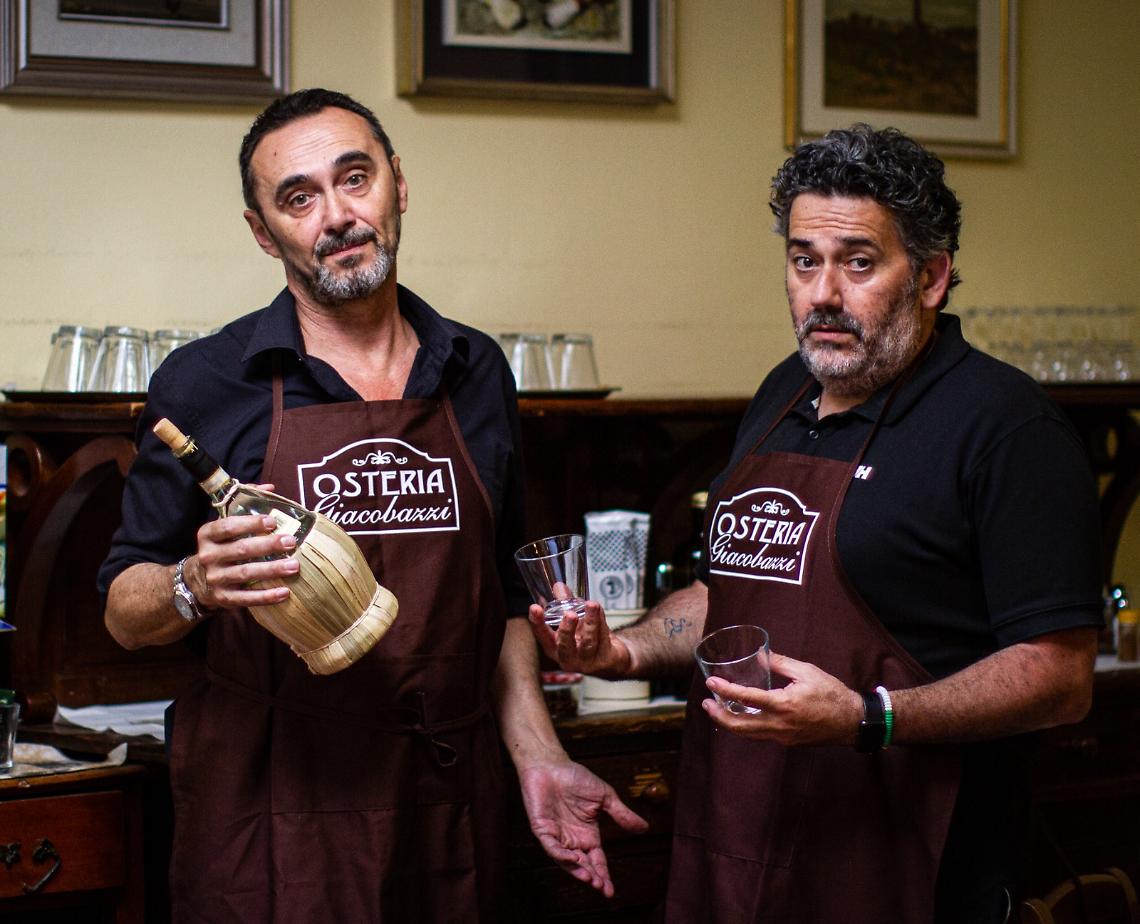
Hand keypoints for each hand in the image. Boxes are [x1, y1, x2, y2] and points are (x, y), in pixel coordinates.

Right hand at [189, 510, 299, 610]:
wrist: (197, 580)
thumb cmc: (222, 545)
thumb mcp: (225, 525)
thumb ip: (245, 504)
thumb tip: (271, 489)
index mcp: (207, 534)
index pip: (227, 527)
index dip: (250, 524)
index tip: (272, 522)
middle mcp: (208, 556)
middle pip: (240, 550)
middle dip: (267, 546)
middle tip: (290, 542)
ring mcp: (214, 578)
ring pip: (245, 574)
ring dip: (271, 570)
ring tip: (294, 566)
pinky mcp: (222, 598)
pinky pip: (245, 598)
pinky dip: (266, 597)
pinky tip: (284, 593)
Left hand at [518, 758, 648, 896]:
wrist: (551, 764)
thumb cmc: (575, 778)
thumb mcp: (604, 798)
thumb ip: (622, 815)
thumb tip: (645, 828)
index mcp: (588, 835)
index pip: (597, 861)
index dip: (604, 875)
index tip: (610, 892)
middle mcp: (572, 840)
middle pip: (584, 865)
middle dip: (592, 878)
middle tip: (602, 888)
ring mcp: (556, 836)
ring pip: (567, 861)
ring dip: (578, 871)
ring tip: (590, 879)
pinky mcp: (542, 829)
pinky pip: (551, 847)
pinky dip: (561, 855)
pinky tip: (573, 859)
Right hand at [527, 600, 631, 678]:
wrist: (611, 660)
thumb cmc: (588, 641)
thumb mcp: (575, 622)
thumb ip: (566, 604)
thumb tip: (558, 587)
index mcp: (556, 648)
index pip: (543, 636)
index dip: (537, 623)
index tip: (535, 608)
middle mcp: (569, 658)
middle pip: (565, 646)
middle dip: (567, 629)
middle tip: (569, 614)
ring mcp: (588, 662)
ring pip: (589, 642)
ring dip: (590, 621)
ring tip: (592, 605)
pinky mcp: (606, 660)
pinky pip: (604, 639)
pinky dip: (602, 622)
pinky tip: (599, 610)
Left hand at [702, 652, 862, 746]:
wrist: (852, 721)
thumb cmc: (832, 693)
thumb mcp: (807, 671)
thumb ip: (780, 663)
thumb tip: (758, 655)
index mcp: (784, 705)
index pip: (747, 698)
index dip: (726, 690)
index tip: (711, 683)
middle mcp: (780, 725)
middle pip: (740, 725)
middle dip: (719, 716)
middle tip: (705, 704)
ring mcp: (783, 737)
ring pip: (748, 734)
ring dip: (729, 723)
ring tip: (716, 710)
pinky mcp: (787, 742)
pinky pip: (761, 735)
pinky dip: (746, 727)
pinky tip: (740, 716)